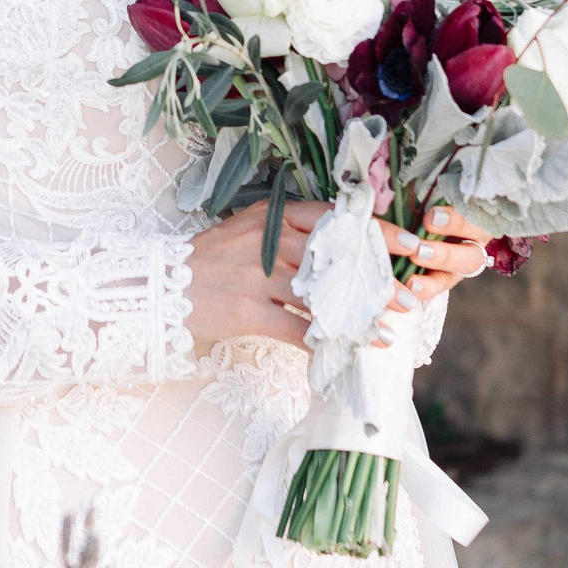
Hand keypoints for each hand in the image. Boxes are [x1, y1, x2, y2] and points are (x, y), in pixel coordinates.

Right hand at [184, 201, 494, 352]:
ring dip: (359, 313)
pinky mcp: (245, 310)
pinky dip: (325, 342)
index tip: (411, 242)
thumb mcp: (249, 233)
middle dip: (376, 276)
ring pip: (320, 293)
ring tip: (390, 327)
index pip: (335, 217)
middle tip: (410, 292)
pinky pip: (295, 329)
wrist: (156, 287)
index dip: (376, 230)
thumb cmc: (210, 262)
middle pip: (334, 256)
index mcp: (271, 216)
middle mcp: (267, 240)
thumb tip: (343, 246)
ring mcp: (255, 275)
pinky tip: (347, 351)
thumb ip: (290, 234)